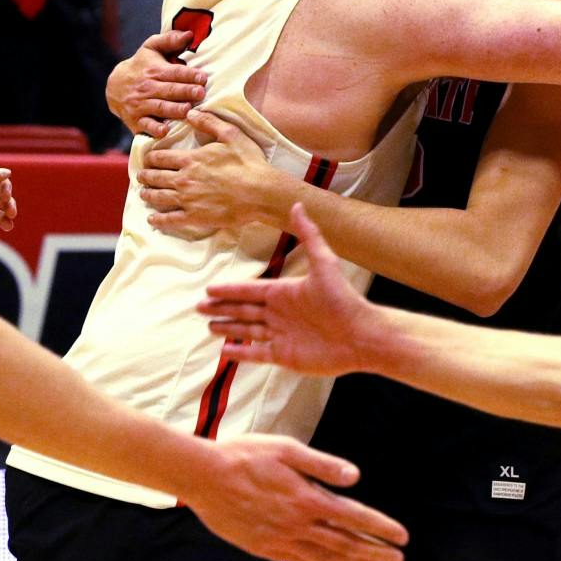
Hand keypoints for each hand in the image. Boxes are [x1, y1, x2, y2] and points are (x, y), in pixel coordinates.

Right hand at [107, 28, 207, 138]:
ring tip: (187, 110)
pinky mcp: (136, 120)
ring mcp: (141, 105)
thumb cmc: (141, 65)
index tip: (202, 77)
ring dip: (173, 110)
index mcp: (155, 70)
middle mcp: (148, 88)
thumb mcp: (151, 48)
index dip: (188, 74)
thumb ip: (170, 40)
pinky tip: (164, 131)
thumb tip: (189, 34)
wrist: (114, 86)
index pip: (174, 72)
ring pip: (159, 107)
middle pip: (169, 90)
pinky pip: (145, 125)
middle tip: (200, 93)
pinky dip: (154, 129)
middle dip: (185, 91)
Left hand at [140, 108, 286, 237]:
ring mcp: (188, 199)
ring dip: (147, 195)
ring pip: (158, 197)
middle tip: (141, 177)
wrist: (261, 192)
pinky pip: (170, 219)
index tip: (147, 159)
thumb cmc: (249, 162)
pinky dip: (158, 220)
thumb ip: (209, 122)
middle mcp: (184, 179)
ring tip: (143, 194)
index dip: (150, 158)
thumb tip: (190, 113)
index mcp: (191, 159)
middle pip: (155, 177)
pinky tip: (152, 219)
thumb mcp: (231, 135)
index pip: (160, 157)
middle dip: (145, 176)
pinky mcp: (195, 216)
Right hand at [188, 433, 407, 560]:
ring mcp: (280, 539)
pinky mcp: (263, 547)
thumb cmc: (244, 455)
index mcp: (307, 497)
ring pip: (325, 557)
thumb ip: (322, 464)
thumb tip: (356, 477)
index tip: (401, 537)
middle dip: (375, 552)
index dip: (380, 527)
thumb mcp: (286, 448)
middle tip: (398, 560)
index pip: (354, 516)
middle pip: (345, 543)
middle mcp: (297, 523)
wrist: (202, 476)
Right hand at [198, 206, 374, 377]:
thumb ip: (308, 235)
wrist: (361, 335)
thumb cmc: (343, 299)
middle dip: (221, 309)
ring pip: (247, 331)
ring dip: (228, 328)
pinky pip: (256, 354)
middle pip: (243, 310)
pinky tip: (224, 352)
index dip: (229, 290)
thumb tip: (297, 205)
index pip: (249, 290)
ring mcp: (280, 336)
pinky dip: (240, 353)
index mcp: (284, 292)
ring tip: (209, 327)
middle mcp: (279, 313)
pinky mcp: (284, 356)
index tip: (209, 288)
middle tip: (199, 307)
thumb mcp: (324, 263)